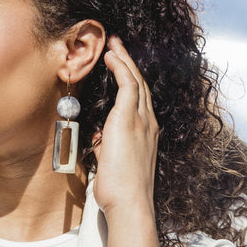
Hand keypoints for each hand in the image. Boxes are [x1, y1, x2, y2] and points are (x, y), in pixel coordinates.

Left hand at [93, 36, 158, 217]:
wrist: (129, 203)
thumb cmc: (120, 189)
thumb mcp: (112, 161)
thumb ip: (107, 144)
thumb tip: (99, 135)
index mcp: (146, 132)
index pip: (139, 98)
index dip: (129, 79)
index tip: (119, 65)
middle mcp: (148, 122)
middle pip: (140, 84)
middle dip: (128, 62)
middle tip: (117, 45)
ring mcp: (142, 120)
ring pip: (136, 80)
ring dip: (124, 59)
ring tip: (113, 44)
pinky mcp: (129, 120)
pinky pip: (128, 85)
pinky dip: (120, 68)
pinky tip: (112, 57)